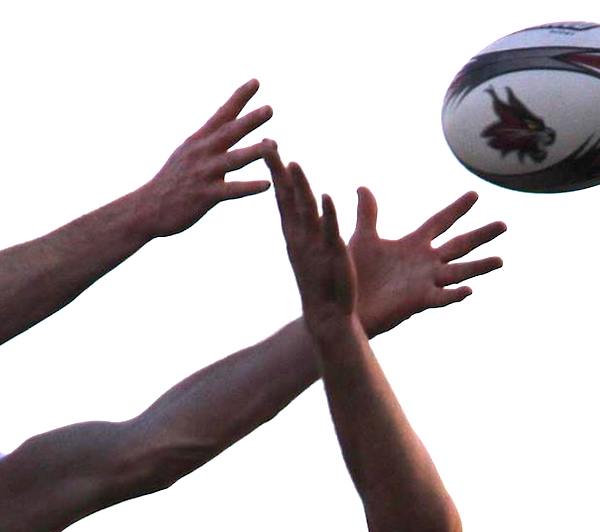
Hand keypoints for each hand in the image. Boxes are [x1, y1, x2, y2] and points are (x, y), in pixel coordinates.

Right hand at [137, 81, 275, 236]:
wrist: (146, 208)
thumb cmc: (169, 183)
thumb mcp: (186, 154)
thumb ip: (205, 142)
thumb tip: (219, 128)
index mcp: (198, 141)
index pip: (221, 114)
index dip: (239, 98)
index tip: (256, 82)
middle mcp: (201, 153)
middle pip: (229, 132)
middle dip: (250, 120)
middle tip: (270, 109)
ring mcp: (203, 174)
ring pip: (233, 160)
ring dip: (255, 152)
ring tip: (275, 145)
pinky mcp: (205, 196)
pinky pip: (231, 191)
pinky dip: (249, 188)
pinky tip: (267, 185)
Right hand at [266, 149, 356, 334]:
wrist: (327, 319)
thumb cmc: (324, 282)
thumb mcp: (322, 245)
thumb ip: (322, 220)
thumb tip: (320, 199)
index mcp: (295, 234)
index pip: (283, 197)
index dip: (276, 172)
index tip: (268, 147)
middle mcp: (300, 238)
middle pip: (287, 198)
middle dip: (278, 172)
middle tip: (267, 144)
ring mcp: (314, 247)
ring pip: (305, 211)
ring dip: (300, 187)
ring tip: (293, 163)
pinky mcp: (333, 256)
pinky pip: (329, 232)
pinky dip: (327, 213)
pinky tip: (325, 195)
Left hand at [352, 188, 504, 336]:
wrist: (346, 305)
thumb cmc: (355, 274)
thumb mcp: (362, 239)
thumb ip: (368, 214)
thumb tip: (362, 187)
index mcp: (414, 245)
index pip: (440, 222)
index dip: (457, 209)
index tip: (475, 194)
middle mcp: (425, 263)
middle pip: (459, 245)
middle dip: (481, 235)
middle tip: (504, 225)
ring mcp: (424, 283)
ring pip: (458, 272)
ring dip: (479, 267)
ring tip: (500, 260)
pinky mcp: (417, 301)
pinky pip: (440, 298)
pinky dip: (454, 295)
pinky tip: (469, 291)